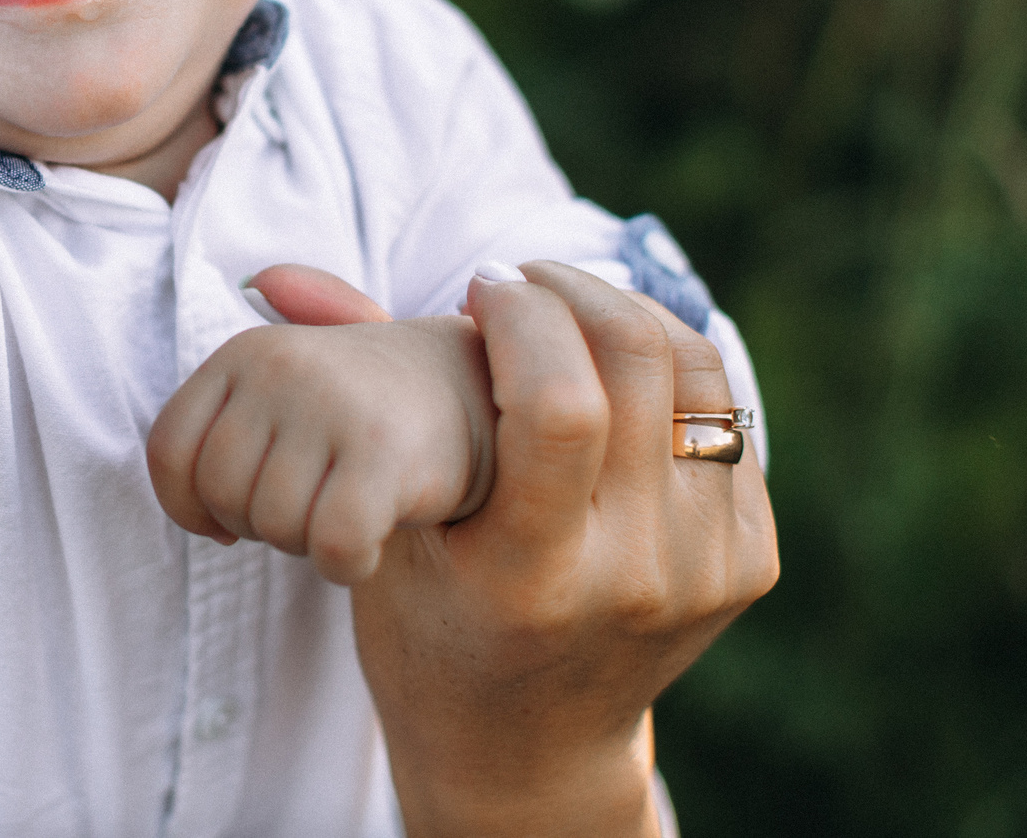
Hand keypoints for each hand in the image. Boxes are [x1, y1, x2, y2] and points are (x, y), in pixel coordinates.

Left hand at [145, 268, 492, 585]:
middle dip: (259, 526)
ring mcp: (333, 405)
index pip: (168, 452)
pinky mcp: (385, 454)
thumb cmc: (365, 407)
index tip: (228, 521)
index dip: (189, 506)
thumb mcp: (292, 376)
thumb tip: (251, 287)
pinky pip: (333, 548)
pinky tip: (373, 540)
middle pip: (220, 497)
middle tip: (310, 505)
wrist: (480, 394)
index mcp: (246, 351)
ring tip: (345, 508)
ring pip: (274, 528)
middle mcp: (283, 366)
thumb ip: (236, 386)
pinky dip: (349, 565)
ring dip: (308, 544)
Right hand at [350, 260, 778, 837]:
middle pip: (639, 363)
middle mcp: (636, 577)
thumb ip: (344, 401)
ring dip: (625, 311)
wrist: (527, 754)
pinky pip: (726, 416)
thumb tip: (277, 271)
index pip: (564, 404)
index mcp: (534, 577)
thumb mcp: (383, 534)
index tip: (477, 290)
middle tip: (518, 285)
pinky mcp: (748, 562)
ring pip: (697, 372)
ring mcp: (704, 572)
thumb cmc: (430, 627)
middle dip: (570, 289)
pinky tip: (609, 368)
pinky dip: (668, 368)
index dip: (523, 315)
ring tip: (564, 308)